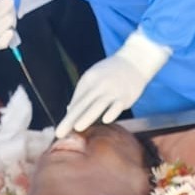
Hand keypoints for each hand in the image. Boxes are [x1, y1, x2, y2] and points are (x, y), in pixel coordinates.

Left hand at [56, 29, 171, 136]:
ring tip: (77, 128)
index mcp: (88, 80)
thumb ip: (82, 94)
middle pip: (82, 104)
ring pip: (98, 105)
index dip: (67, 118)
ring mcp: (112, 90)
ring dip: (87, 116)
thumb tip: (69, 110)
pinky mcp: (125, 96)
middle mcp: (98, 85)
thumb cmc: (111, 73)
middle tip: (59, 133)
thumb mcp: (94, 78)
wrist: (134, 61)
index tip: (59, 132)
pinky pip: (118, 105)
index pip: (76, 102)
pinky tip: (106, 120)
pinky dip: (112, 112)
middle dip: (70, 120)